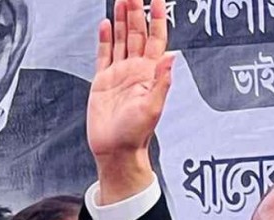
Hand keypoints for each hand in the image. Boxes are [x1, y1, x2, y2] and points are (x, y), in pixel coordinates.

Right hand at [87, 0, 173, 203]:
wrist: (116, 150)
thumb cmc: (136, 135)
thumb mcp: (152, 108)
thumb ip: (162, 82)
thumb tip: (171, 58)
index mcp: (149, 74)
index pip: (156, 39)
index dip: (157, 18)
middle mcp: (135, 71)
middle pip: (136, 33)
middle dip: (136, 12)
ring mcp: (119, 74)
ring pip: (120, 39)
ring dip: (120, 20)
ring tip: (121, 0)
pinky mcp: (102, 81)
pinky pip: (103, 54)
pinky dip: (104, 38)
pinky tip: (104, 25)